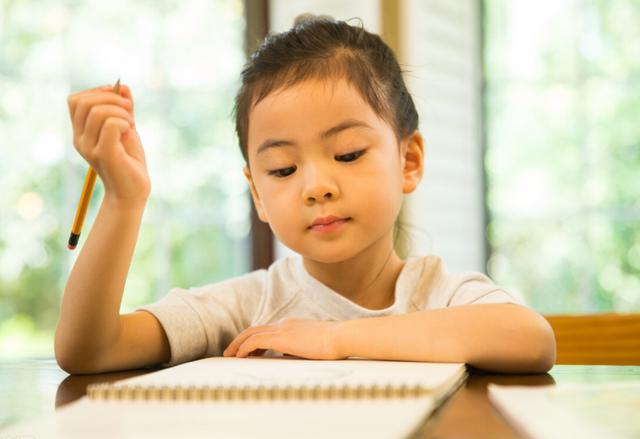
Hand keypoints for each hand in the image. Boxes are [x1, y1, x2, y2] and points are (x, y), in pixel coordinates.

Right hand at [67, 83, 149, 206]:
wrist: (132, 192)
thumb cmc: (129, 162)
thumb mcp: (127, 128)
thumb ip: (124, 108)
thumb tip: (124, 86)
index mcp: (81, 132)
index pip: (76, 100)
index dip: (97, 92)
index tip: (119, 100)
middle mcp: (80, 139)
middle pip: (84, 101)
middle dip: (111, 98)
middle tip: (129, 112)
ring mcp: (89, 147)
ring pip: (98, 111)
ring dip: (121, 111)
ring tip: (130, 124)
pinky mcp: (103, 154)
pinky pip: (110, 124)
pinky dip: (124, 121)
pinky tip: (129, 131)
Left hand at [223, 318, 345, 359]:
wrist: (341, 337)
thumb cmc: (333, 344)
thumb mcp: (312, 346)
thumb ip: (298, 349)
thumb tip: (287, 356)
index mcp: (292, 325)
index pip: (267, 330)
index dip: (254, 340)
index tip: (248, 351)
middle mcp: (284, 323)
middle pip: (255, 329)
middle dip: (241, 340)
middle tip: (231, 352)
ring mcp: (282, 329)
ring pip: (251, 333)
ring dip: (238, 344)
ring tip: (229, 355)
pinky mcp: (282, 338)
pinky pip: (255, 341)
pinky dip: (244, 347)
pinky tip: (239, 356)